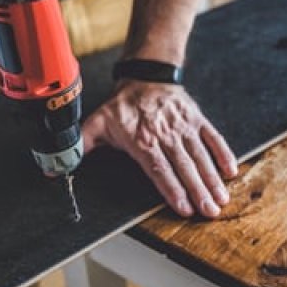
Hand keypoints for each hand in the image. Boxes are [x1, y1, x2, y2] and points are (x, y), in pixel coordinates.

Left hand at [82, 80, 238, 217]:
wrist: (146, 75)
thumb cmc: (122, 105)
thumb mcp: (97, 122)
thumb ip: (80, 146)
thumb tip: (55, 168)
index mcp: (142, 140)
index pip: (159, 169)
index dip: (172, 189)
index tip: (184, 207)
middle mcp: (166, 135)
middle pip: (184, 167)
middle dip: (199, 191)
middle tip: (210, 211)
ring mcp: (184, 127)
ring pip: (201, 156)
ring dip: (213, 178)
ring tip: (221, 199)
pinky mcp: (197, 120)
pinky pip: (212, 138)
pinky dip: (223, 153)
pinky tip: (231, 170)